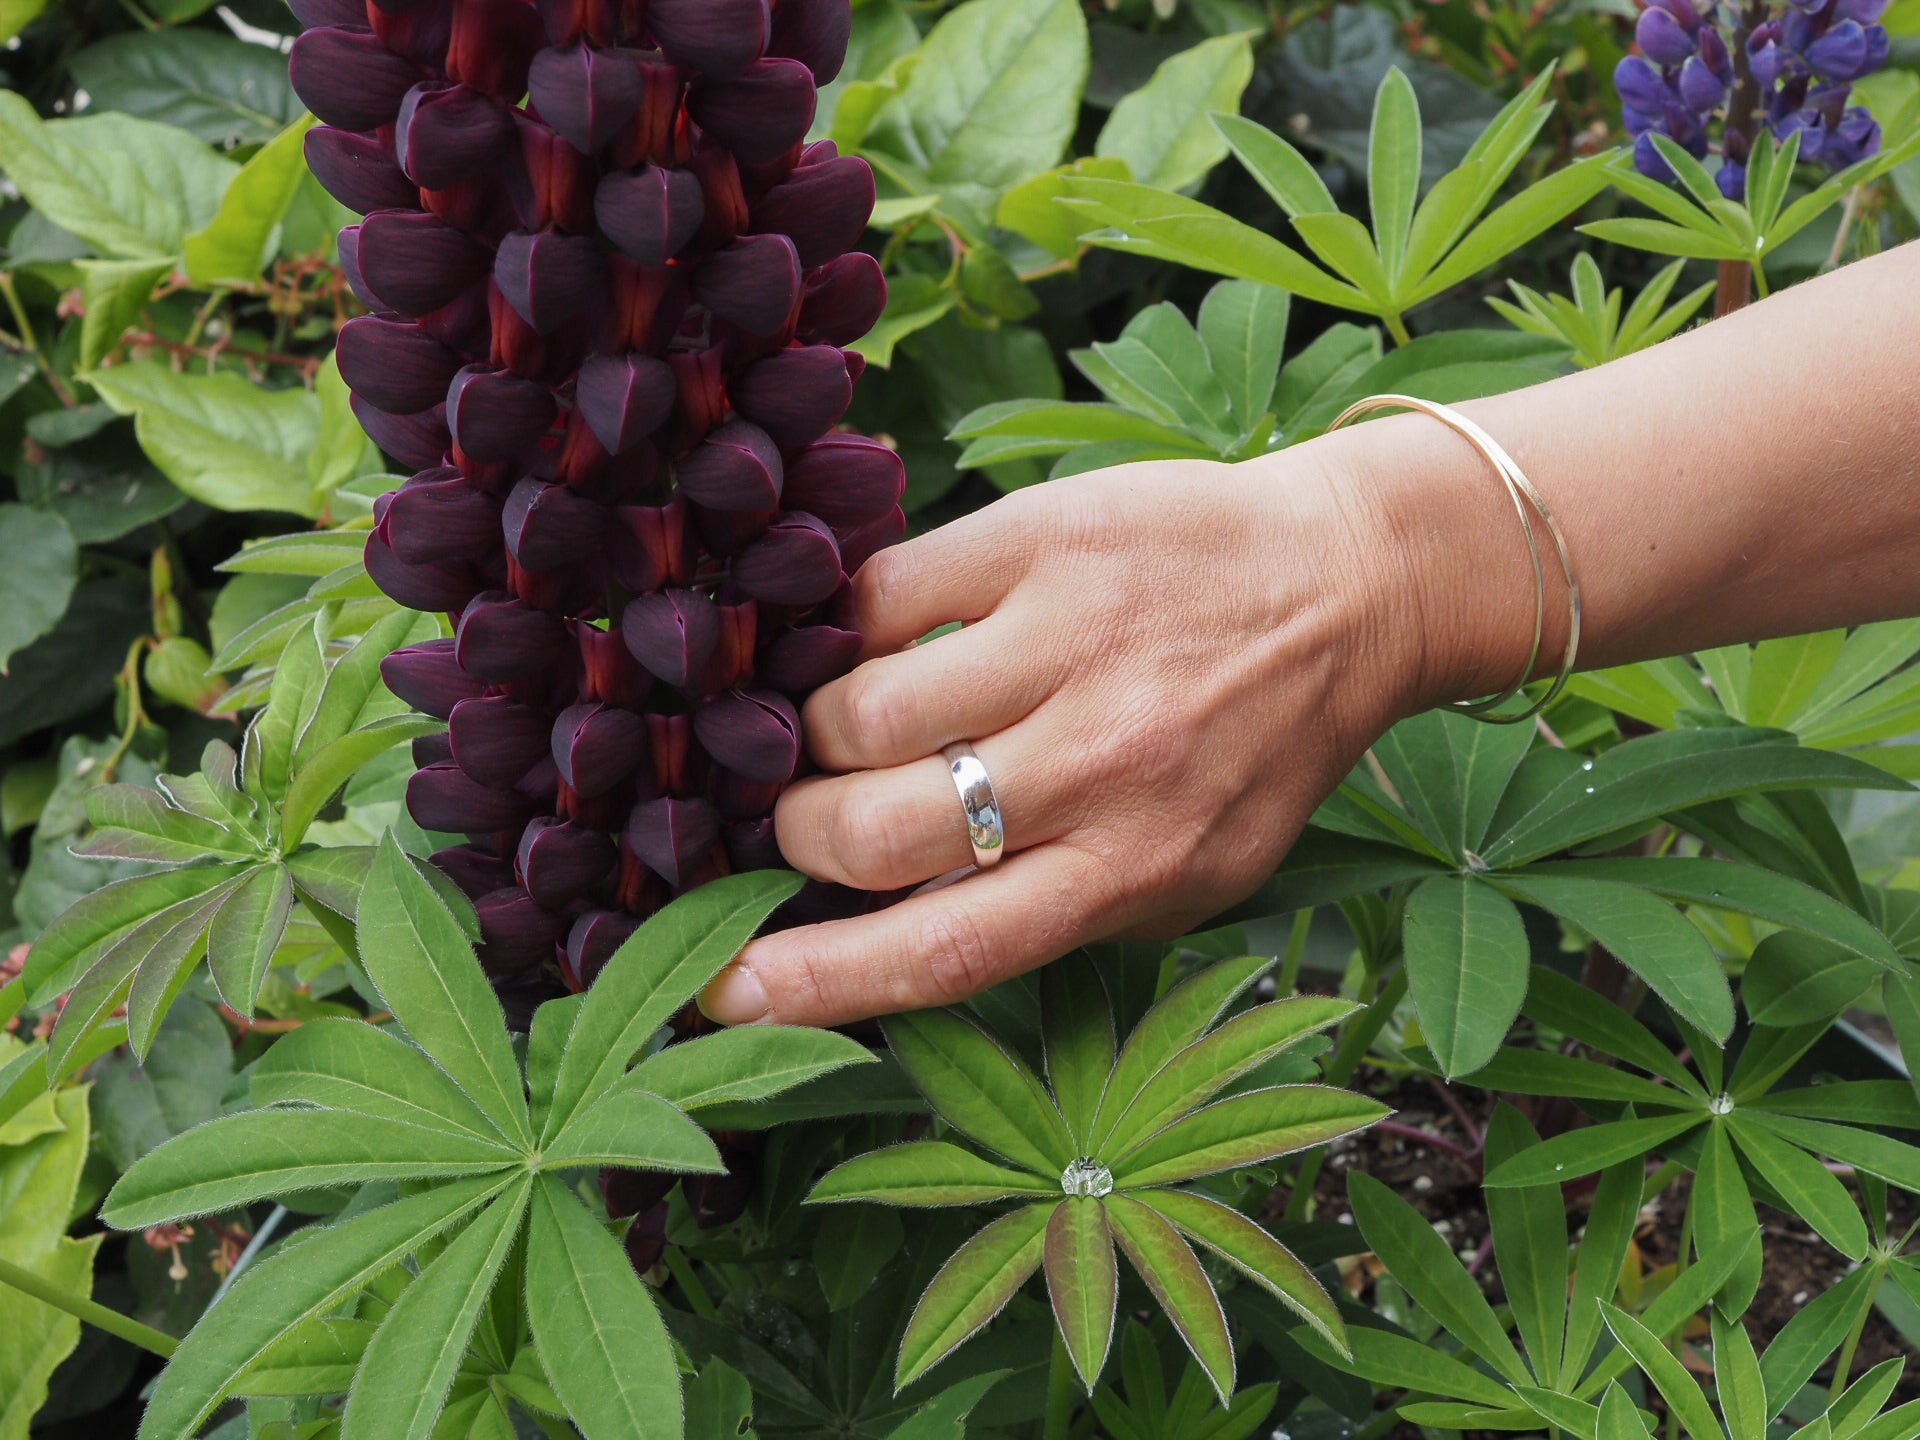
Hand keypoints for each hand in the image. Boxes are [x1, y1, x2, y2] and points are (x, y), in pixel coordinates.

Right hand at [698, 451, 1438, 1026]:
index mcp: (1135, 868)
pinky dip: (850, 628)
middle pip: (877, 831)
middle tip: (810, 819)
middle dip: (806, 835)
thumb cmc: (1251, 751)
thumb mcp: (1184, 874)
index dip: (817, 981)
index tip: (721, 988)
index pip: (945, 951)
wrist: (1348, 587)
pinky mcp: (1048, 536)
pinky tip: (876, 639)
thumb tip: (879, 930)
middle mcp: (1103, 761)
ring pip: (859, 710)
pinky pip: (883, 596)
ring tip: (852, 726)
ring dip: (820, 733)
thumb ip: (1049, 910)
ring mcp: (1073, 639)